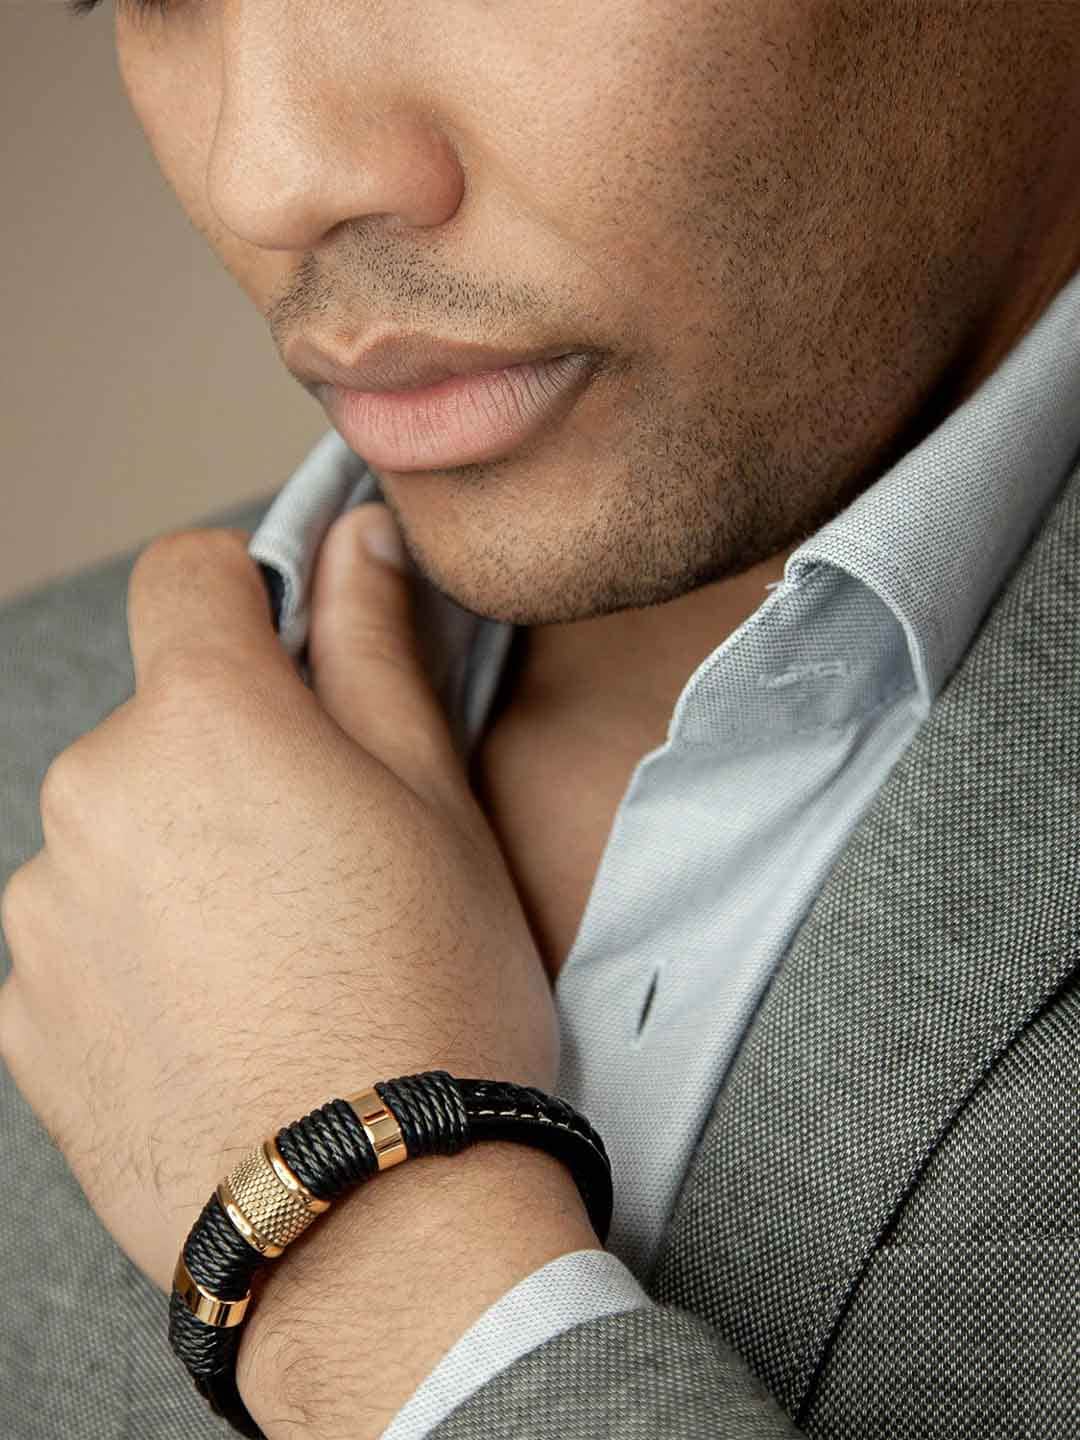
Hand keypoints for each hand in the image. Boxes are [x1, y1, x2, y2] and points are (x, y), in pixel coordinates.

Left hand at [0, 505, 558, 1297]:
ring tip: (274, 953)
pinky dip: (135, 947)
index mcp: (203, 720)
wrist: (372, 1223)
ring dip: (177, 853)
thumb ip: (376, 648)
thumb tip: (355, 540)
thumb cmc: (432, 993)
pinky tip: (217, 1016)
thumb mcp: (434, 800)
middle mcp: (89, 794)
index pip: (188, 573)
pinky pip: (77, 932)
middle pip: (157, 717)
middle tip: (324, 849)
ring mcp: (40, 912)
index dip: (251, 595)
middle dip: (229, 749)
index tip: (297, 653)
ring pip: (115, 827)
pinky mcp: (19, 1015)